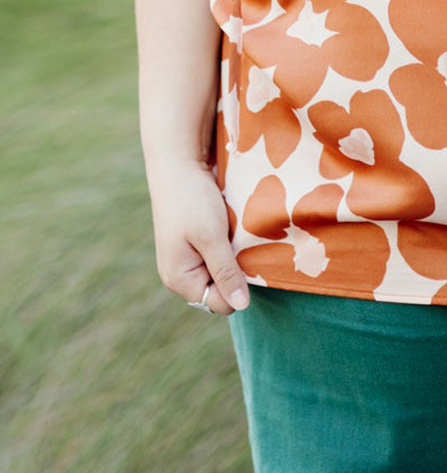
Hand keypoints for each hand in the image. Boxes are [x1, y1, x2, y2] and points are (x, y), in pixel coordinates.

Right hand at [147, 161, 249, 315]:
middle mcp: (180, 275)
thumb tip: (241, 307)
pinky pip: (218, 256)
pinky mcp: (193, 245)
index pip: (220, 303)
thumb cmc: (192, 200)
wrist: (178, 165)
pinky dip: (228, 245)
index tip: (242, 257)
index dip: (238, 286)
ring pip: (222, 271)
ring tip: (233, 233)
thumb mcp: (212, 238)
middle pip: (221, 289)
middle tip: (237, 242)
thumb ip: (226, 272)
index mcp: (179, 280)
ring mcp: (186, 260)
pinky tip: (229, 228)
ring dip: (233, 256)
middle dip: (235, 270)